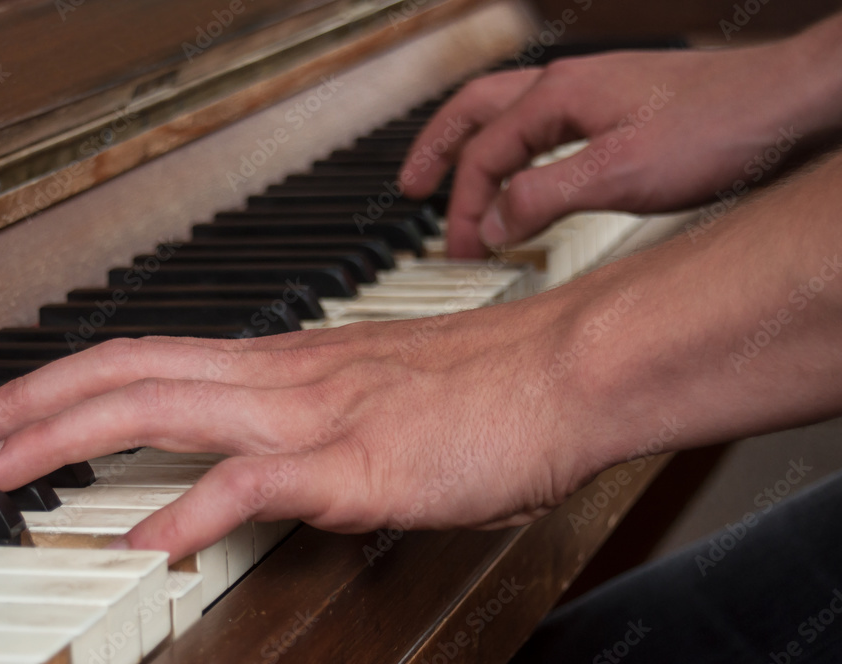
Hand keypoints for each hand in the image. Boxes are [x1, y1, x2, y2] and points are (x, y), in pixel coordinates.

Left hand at [0, 295, 609, 561]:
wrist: (565, 372)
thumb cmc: (487, 384)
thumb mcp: (378, 392)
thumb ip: (314, 422)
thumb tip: (270, 461)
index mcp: (290, 363)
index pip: (154, 358)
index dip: (76, 380)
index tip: (23, 408)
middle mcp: (287, 376)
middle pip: (133, 373)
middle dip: (37, 404)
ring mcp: (317, 415)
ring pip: (166, 409)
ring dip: (73, 437)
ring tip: (4, 469)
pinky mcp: (358, 464)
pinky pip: (254, 483)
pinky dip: (189, 512)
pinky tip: (146, 541)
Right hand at [400, 34, 832, 256]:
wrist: (787, 103)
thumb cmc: (718, 127)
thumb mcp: (620, 173)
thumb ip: (545, 196)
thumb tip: (493, 221)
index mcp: (558, 96)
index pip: (485, 152)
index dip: (467, 204)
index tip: (465, 249)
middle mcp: (567, 86)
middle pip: (476, 112)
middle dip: (438, 151)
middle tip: (409, 188)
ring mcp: (592, 93)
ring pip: (508, 116)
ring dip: (474, 149)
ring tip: (452, 180)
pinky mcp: (616, 109)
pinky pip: (542, 127)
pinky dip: (515, 153)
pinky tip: (523, 172)